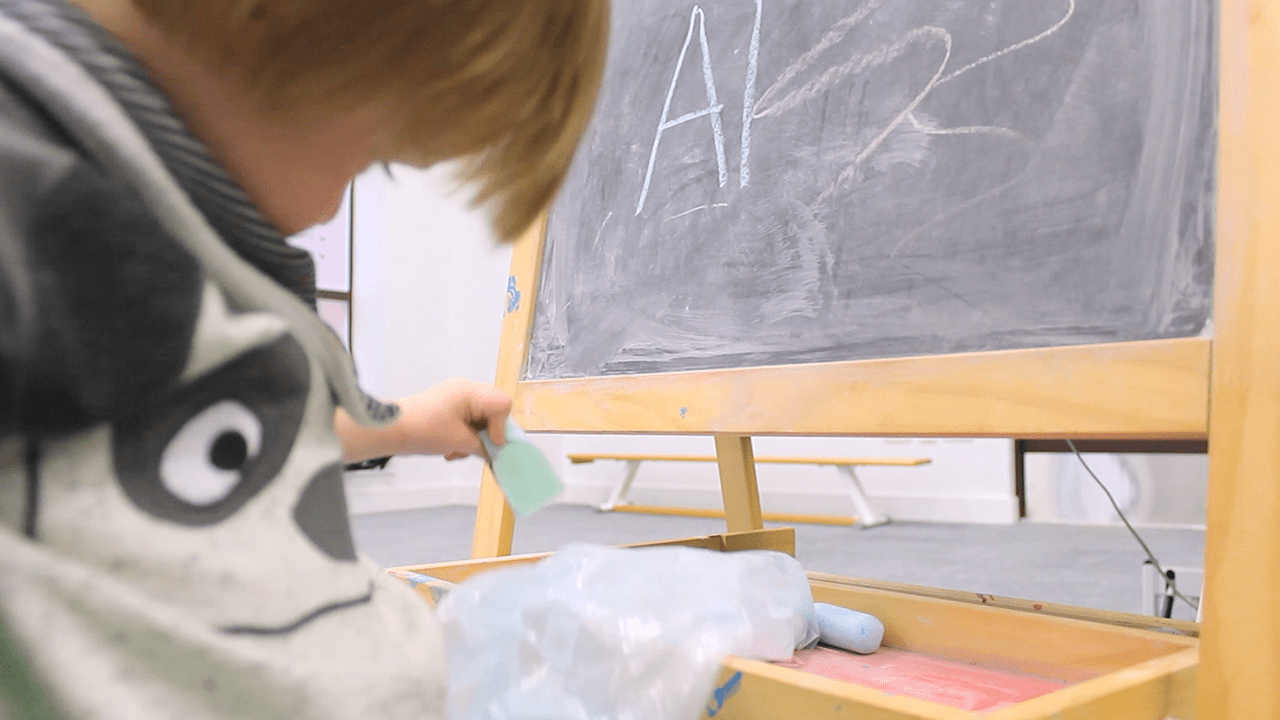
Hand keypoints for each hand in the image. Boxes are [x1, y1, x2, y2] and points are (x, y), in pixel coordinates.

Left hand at [391, 378, 511, 459]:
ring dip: (474, 438)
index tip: (489, 444)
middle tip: (477, 449)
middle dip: (488, 433)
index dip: (501, 427)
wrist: (390, 429)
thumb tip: (494, 452)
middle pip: (493, 410)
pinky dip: (464, 436)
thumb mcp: (459, 441)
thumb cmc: (425, 431)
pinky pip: (467, 420)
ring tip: (457, 451)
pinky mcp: (447, 406)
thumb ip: (483, 446)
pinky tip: (451, 449)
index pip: (503, 404)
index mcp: (471, 392)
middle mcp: (466, 389)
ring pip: (481, 418)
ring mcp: (456, 397)